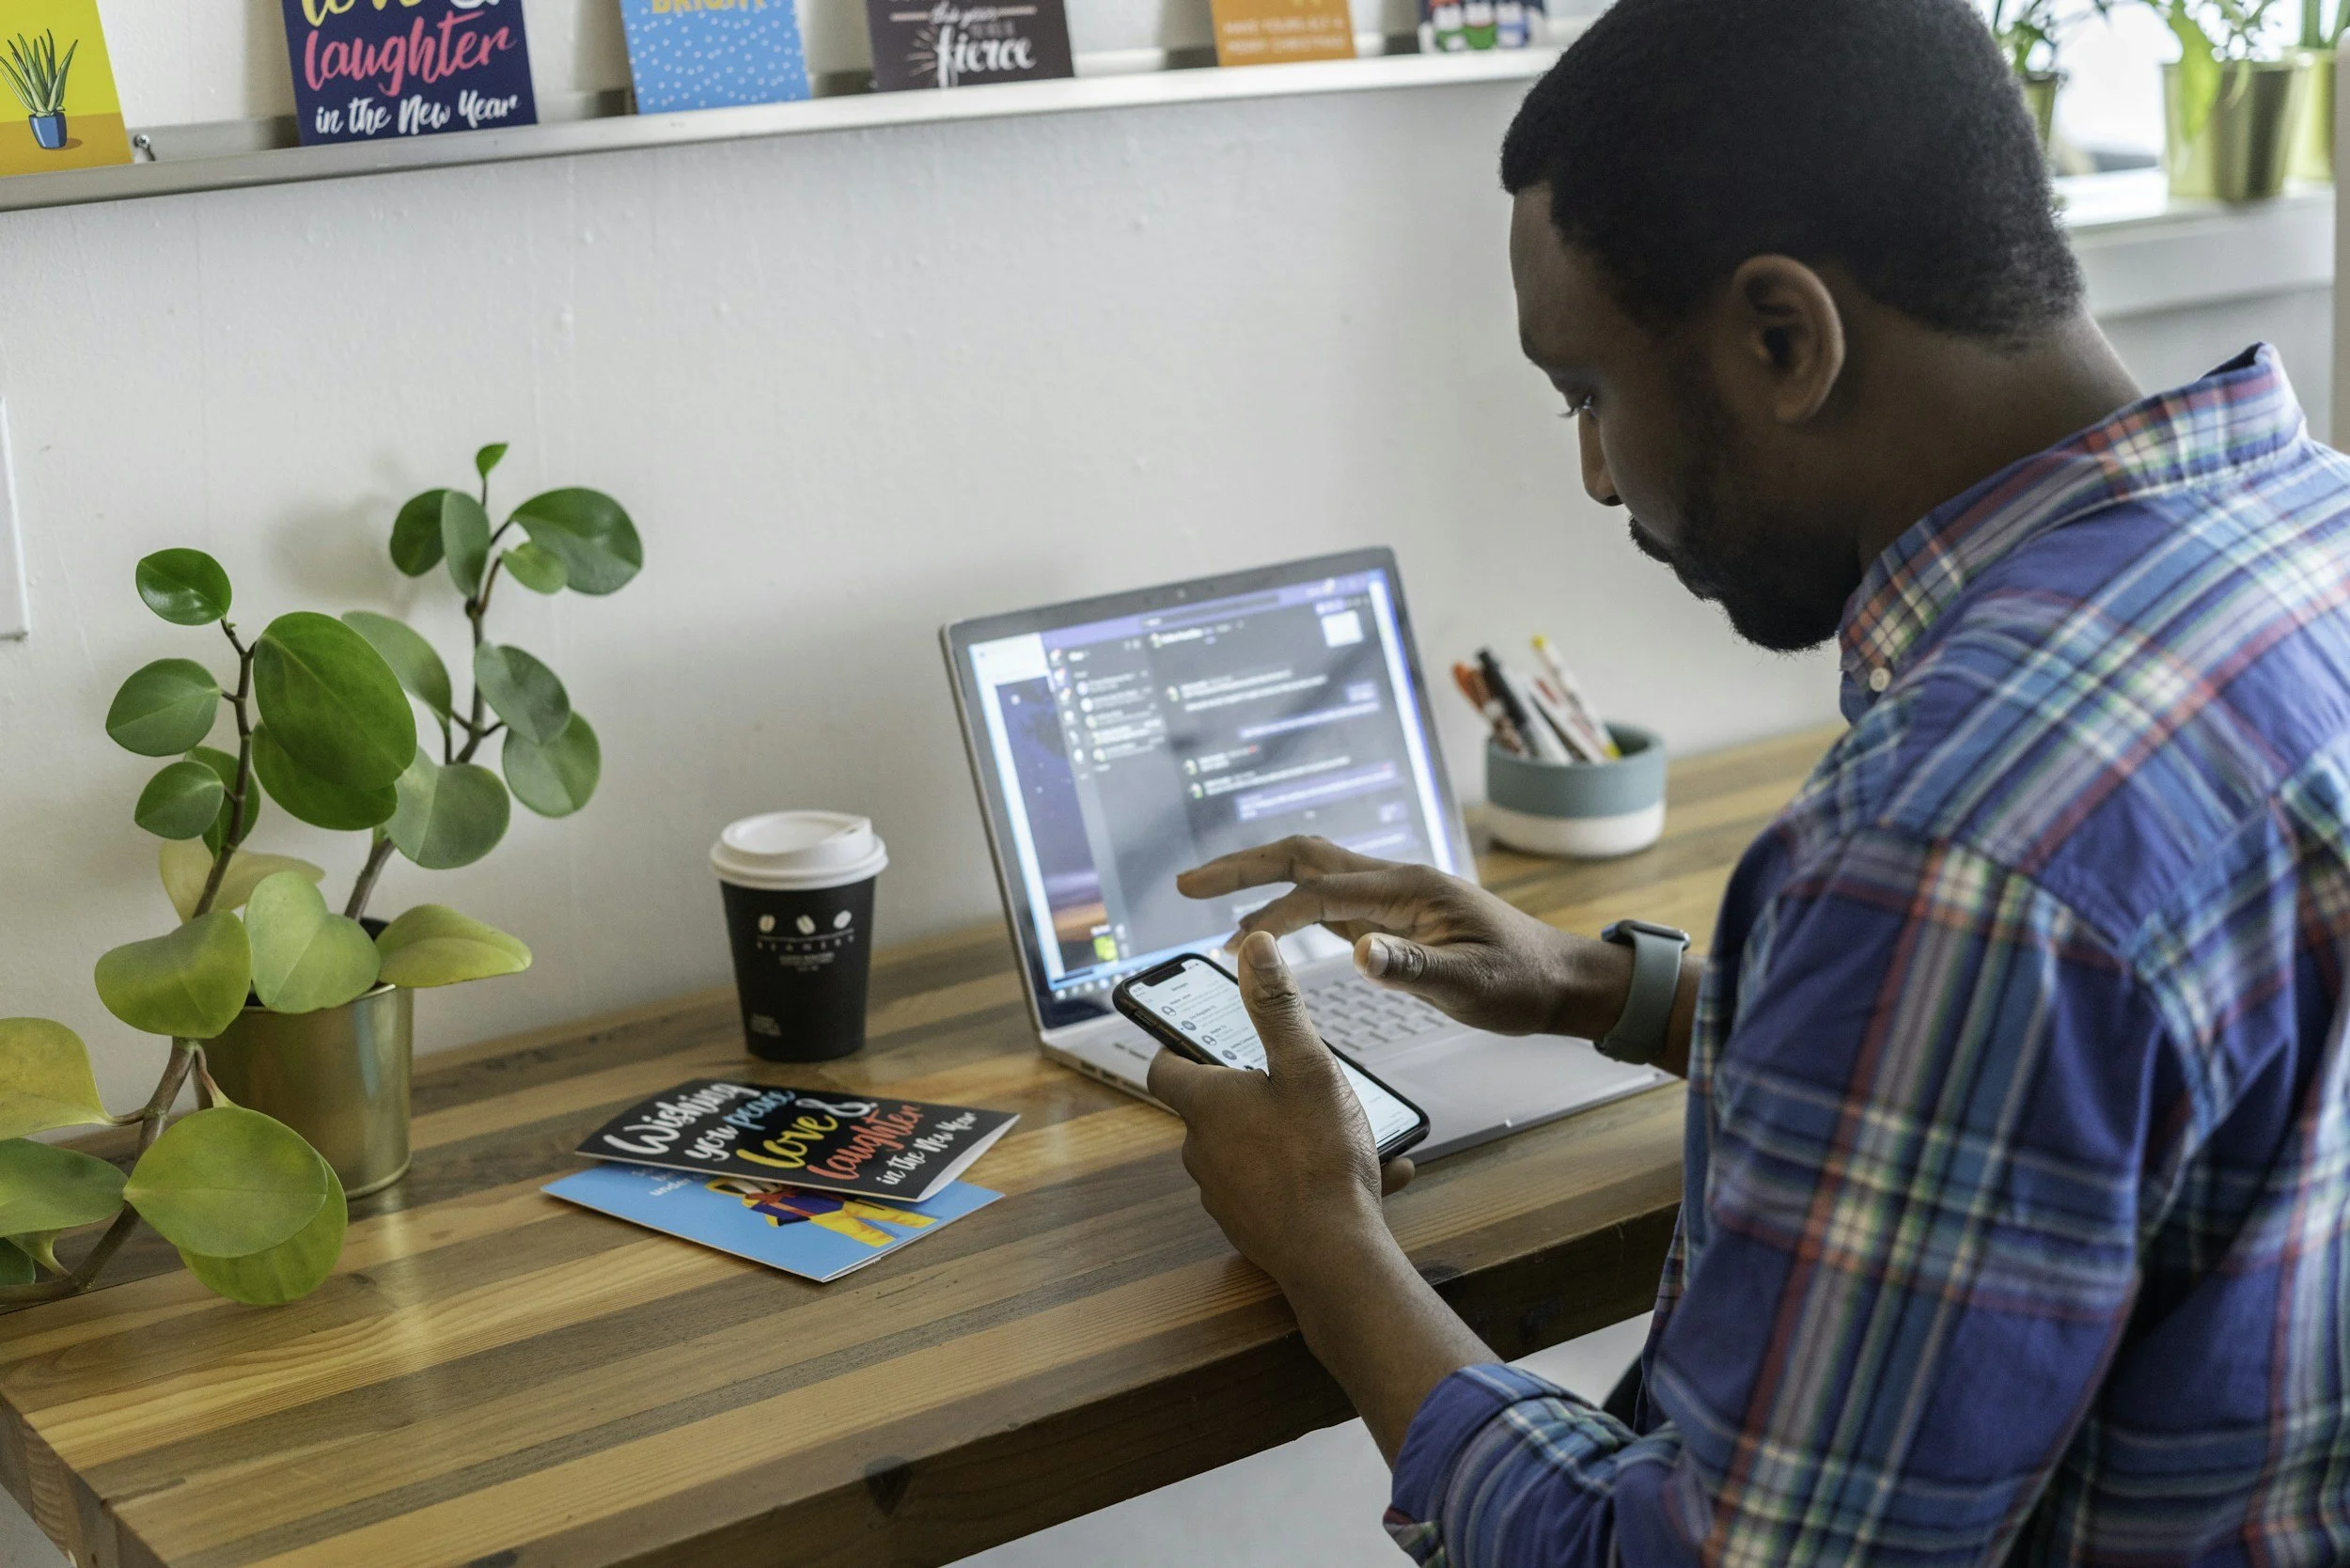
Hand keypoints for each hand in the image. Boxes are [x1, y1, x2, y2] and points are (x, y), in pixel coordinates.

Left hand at [1145, 931, 1412, 1284]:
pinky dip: (1308, 1176)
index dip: (1177, 1048)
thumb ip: (1278, 1006)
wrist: (1334, 1257)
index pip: (1164, 1068)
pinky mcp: (1250, 1227)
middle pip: (1212, 1109)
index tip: (1199, 1037)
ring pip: (1249, 1150)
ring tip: (1346, 1133)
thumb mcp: (1307, 1067)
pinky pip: (1277, 1189)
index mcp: (1206, 1105)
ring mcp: (1223, 1194)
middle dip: (1251, 1092)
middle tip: (1295, 1080)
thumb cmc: (1318, 1158)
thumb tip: (1254, 947)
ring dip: (1289, 1136)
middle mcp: (1202, 1151)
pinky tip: (1365, 1176)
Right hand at [1176, 836, 1635, 1040]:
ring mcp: (1392, 898)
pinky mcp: (1394, 918)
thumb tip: (1359, 955)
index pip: (1319, 890)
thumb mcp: (1473, 987)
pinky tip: (1267, 925)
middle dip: (1242, 866)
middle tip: (1185, 884)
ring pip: (1313, 872)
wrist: (1560, 981)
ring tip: (1208, 898)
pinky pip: (1329, 899)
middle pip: (1304, 856)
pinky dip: (1288, 903)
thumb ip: (1416, 970)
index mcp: (1408, 890)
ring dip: (1259, 880)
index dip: (1267, 909)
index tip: (1224, 934)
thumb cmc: (1523, 984)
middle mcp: (1394, 882)